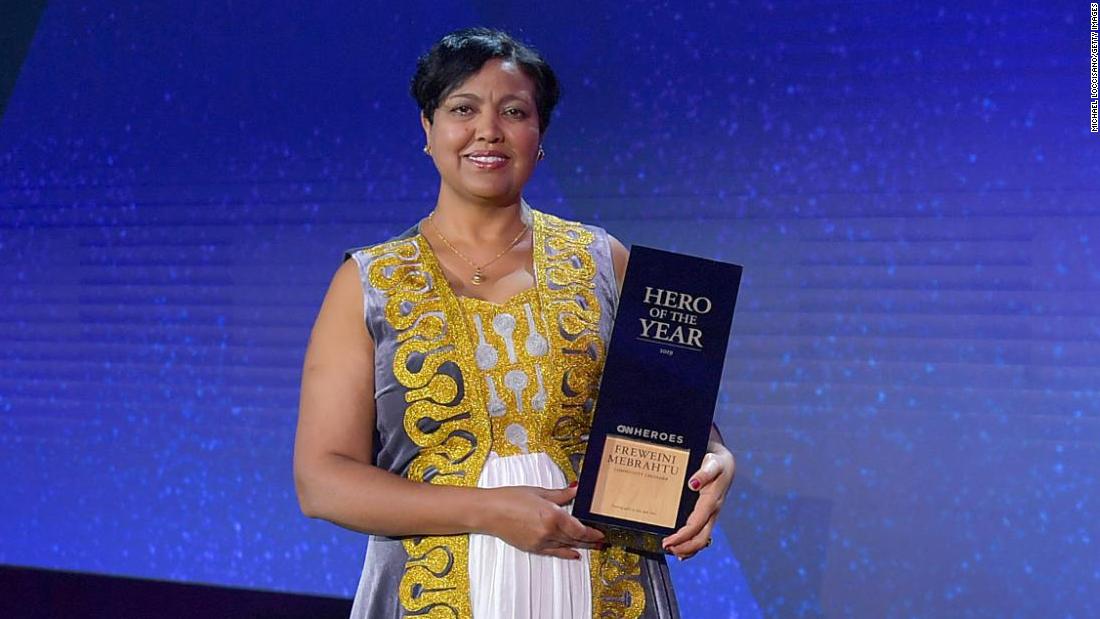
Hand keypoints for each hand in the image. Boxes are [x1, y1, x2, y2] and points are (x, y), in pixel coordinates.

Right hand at [482, 484, 605, 559]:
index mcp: (553, 515)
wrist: (489, 512)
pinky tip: (574, 554)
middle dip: (591, 540)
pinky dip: (566, 553)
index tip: (601, 532)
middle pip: (576, 539)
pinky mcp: (533, 548)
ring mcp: (541, 542)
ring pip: (567, 545)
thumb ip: (561, 494)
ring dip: (581, 546)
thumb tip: (576, 490)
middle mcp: (549, 532)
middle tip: (602, 541)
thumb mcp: (539, 492)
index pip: (579, 528)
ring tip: (594, 547)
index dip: (593, 532)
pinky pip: (554, 552)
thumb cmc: (510, 498)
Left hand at [661, 445, 735, 559]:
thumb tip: (693, 484)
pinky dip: (691, 545)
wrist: (724, 461)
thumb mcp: (712, 462)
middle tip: (666, 548)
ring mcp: (710, 515)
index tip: (668, 541)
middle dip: (684, 547)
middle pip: (701, 538)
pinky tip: (681, 550)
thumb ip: (704, 473)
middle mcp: (712, 512)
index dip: (682, 536)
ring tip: (672, 551)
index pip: (696, 525)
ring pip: (702, 540)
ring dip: (687, 549)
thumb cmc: (716, 461)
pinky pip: (701, 534)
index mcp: (712, 502)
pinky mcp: (707, 515)